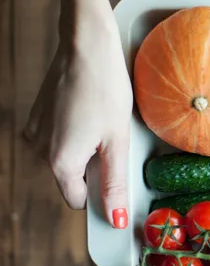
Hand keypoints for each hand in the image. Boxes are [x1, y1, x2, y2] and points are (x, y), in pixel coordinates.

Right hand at [24, 3, 131, 228]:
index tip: (117, 175)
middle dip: (93, 166)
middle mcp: (39, 150)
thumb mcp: (117, 140)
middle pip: (71, 177)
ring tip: (101, 121)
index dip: (100, 192)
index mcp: (59, 162)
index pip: (78, 199)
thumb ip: (115, 183)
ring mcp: (35, 131)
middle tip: (112, 138)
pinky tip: (89, 111)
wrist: (86, 46)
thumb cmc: (105, 89)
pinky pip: (58, 137)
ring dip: (85, 149)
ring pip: (65, 157)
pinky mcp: (37, 116)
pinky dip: (75, 132)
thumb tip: (116, 219)